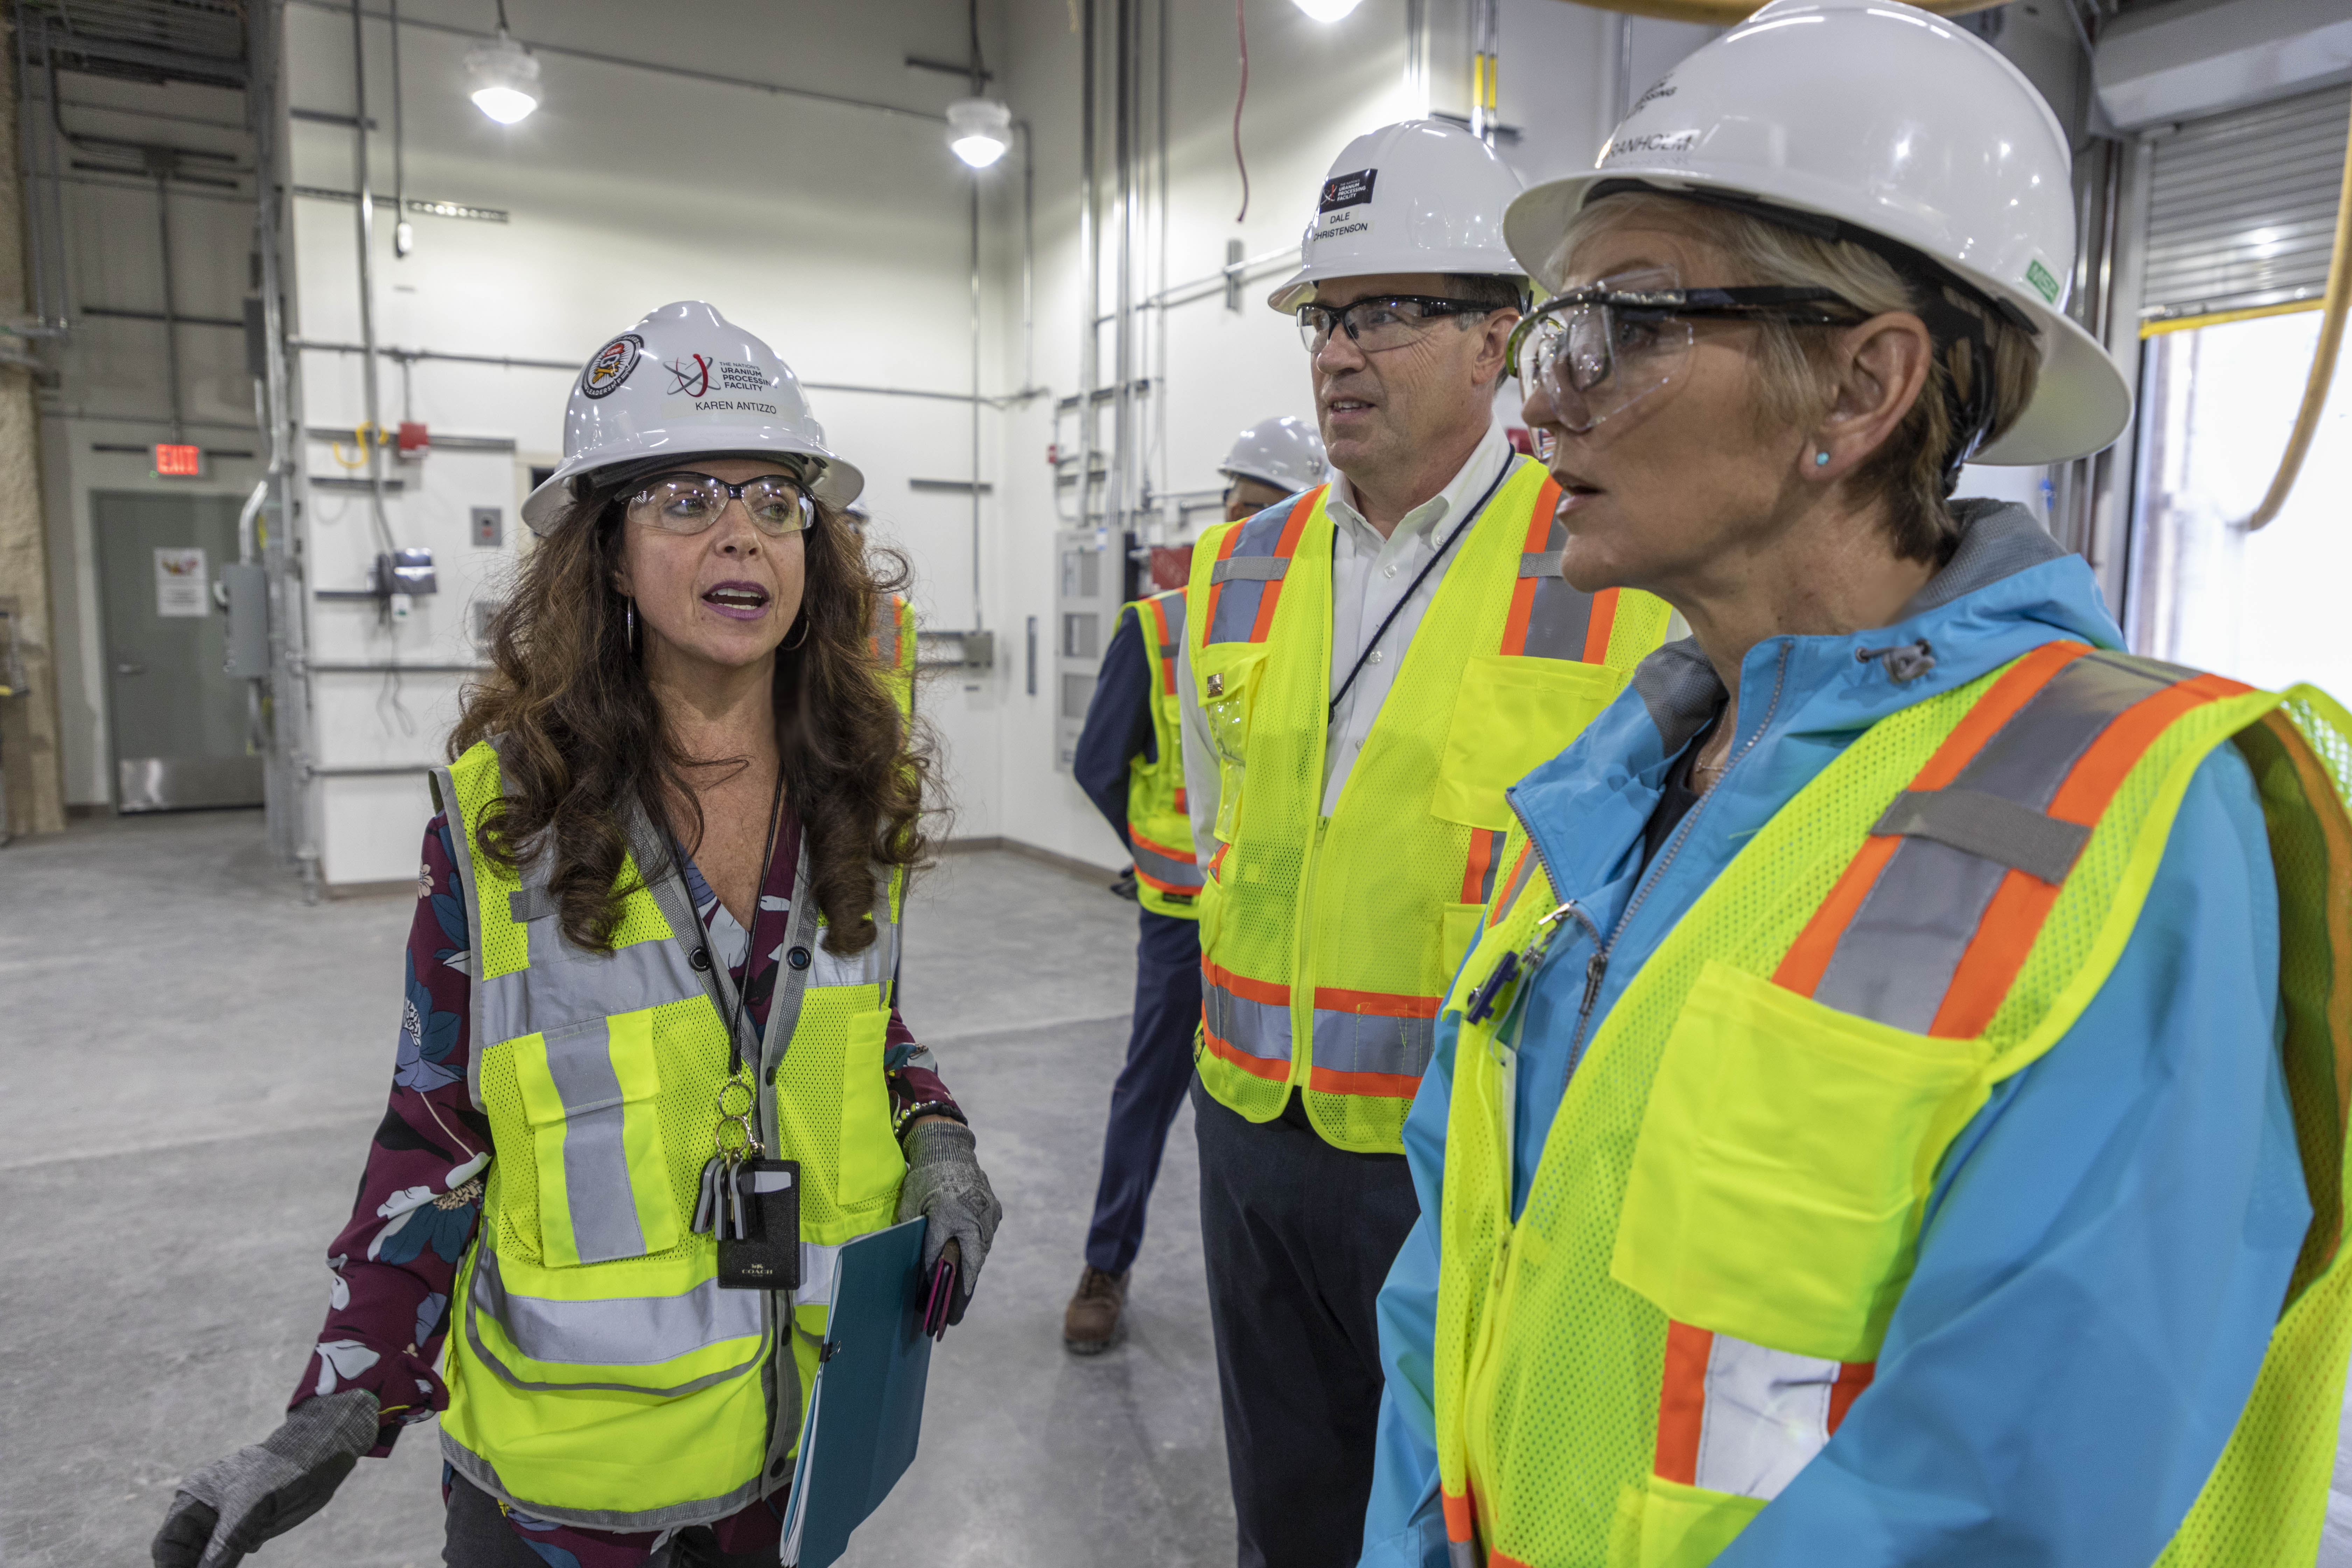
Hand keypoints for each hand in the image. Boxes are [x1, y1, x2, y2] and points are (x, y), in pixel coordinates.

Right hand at [153, 1389, 379, 1567]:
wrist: (319, 1456)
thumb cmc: (278, 1472)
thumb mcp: (247, 1511)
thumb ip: (224, 1547)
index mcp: (192, 1500)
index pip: (167, 1547)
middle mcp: (204, 1513)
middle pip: (185, 1557)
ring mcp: (225, 1523)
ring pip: (208, 1561)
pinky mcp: (247, 1531)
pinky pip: (229, 1559)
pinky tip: (247, 1558)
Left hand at [896, 1119, 1001, 1324]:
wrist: (949, 1147)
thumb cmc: (924, 1175)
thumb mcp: (909, 1202)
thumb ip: (910, 1231)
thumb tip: (907, 1261)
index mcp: (947, 1214)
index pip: (938, 1254)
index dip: (932, 1278)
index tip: (927, 1301)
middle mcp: (971, 1217)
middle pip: (969, 1263)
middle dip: (961, 1294)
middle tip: (953, 1318)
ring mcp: (987, 1214)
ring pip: (980, 1253)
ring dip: (971, 1274)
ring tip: (960, 1300)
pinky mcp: (994, 1211)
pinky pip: (985, 1239)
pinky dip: (976, 1254)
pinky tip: (969, 1269)